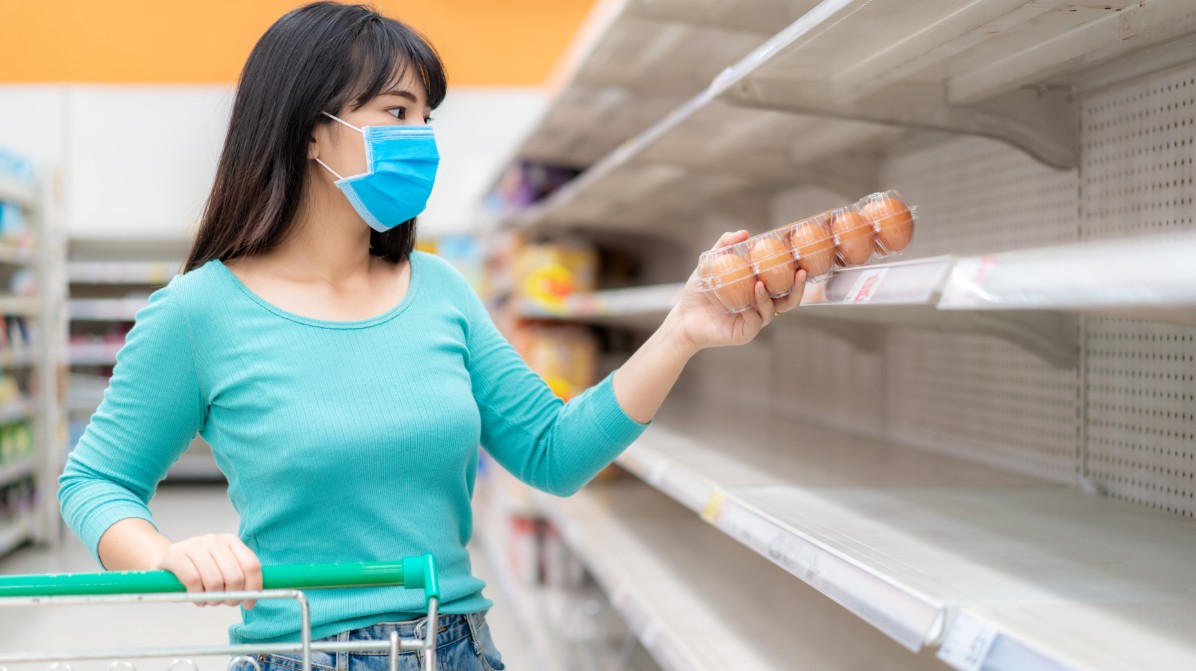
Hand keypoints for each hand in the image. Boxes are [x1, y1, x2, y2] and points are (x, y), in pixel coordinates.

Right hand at [154, 534, 262, 607]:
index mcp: (231, 541)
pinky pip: (193, 581)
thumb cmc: (199, 569)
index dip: (253, 588)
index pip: (251, 565)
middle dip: (232, 597)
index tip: (250, 603)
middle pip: (235, 576)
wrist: (167, 561)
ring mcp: (194, 545)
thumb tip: (253, 597)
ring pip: (214, 580)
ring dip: (213, 598)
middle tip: (225, 602)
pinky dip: (197, 595)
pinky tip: (196, 597)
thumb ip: (239, 577)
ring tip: (208, 600)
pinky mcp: (175, 555)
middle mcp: (214, 540)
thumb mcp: (222, 568)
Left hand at [667, 230, 806, 352]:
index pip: (784, 282)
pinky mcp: (745, 333)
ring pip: (773, 310)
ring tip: (760, 284)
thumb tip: (745, 233)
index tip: (802, 258)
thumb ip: (725, 246)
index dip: (796, 272)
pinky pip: (755, 322)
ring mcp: (754, 320)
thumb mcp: (710, 264)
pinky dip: (754, 309)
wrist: (683, 317)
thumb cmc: (700, 292)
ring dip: (769, 297)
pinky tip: (749, 298)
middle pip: (789, 299)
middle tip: (801, 272)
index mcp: (759, 290)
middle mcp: (761, 306)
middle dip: (798, 287)